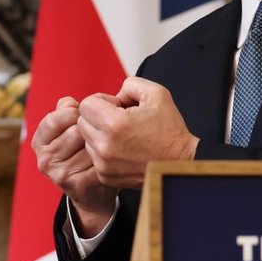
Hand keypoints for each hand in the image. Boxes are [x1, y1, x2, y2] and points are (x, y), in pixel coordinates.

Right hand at [32, 95, 118, 233]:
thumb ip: (66, 111)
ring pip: (89, 145)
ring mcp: (59, 175)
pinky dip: (109, 159)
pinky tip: (110, 161)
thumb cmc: (81, 152)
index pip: (54, 119)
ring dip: (102, 143)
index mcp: (39, 142)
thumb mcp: (67, 129)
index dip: (73, 113)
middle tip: (99, 132)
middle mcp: (45, 160)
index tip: (83, 116)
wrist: (91, 193)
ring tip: (105, 146)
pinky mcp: (77, 186)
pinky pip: (99, 161)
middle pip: (75, 131)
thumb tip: (69, 103)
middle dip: (91, 128)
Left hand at [76, 77, 198, 188]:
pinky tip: (123, 150)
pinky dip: (103, 152)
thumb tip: (114, 95)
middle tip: (120, 121)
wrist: (179, 165)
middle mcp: (105, 146)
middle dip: (98, 117)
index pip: (86, 105)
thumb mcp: (156, 94)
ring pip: (86, 140)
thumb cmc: (170, 131)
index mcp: (114, 124)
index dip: (102, 101)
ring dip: (99, 135)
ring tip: (123, 136)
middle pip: (82, 122)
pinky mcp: (106, 176)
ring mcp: (104, 164)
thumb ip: (131, 84)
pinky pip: (94, 157)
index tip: (117, 107)